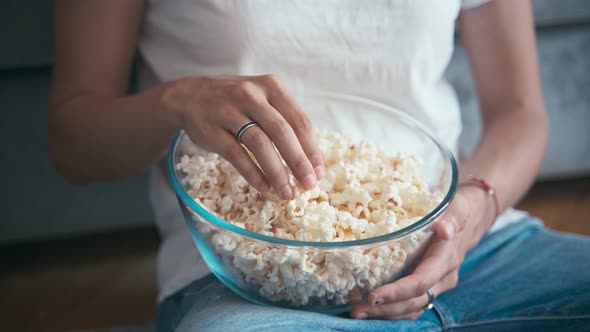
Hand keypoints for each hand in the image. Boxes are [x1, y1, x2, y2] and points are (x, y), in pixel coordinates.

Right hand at [161, 74, 324, 197]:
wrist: (189, 96)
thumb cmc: (236, 103)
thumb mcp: (263, 100)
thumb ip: (286, 122)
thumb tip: (312, 159)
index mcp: (272, 86)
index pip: (300, 120)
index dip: (312, 149)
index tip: (319, 172)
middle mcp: (252, 95)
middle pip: (282, 132)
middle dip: (299, 162)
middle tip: (309, 185)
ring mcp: (229, 110)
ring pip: (259, 143)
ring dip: (276, 171)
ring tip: (286, 192)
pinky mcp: (211, 128)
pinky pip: (235, 153)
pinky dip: (252, 172)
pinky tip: (263, 187)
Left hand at [350, 187, 491, 319]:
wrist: (473, 217)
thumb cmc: (460, 209)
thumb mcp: (458, 207)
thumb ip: (453, 218)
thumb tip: (444, 230)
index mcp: (446, 260)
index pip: (420, 283)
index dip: (397, 292)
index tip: (373, 296)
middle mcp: (443, 277)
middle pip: (414, 302)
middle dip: (385, 309)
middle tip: (356, 311)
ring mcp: (437, 284)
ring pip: (412, 307)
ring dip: (386, 313)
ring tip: (358, 313)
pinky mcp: (429, 285)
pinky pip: (412, 304)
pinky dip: (392, 309)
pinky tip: (371, 308)